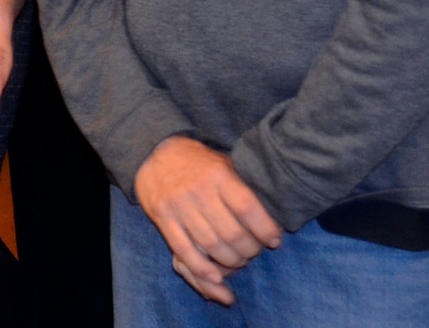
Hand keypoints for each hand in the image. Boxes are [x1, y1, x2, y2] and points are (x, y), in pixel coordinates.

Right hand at [133, 136, 281, 304]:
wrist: (154, 152)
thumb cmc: (198, 161)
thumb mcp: (223, 163)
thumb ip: (243, 185)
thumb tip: (274, 212)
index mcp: (218, 175)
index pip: (248, 209)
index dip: (265, 230)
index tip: (274, 240)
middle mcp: (198, 191)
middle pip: (232, 233)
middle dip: (249, 250)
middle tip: (254, 252)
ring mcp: (178, 205)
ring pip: (211, 245)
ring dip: (230, 261)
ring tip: (238, 260)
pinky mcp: (162, 218)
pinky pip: (184, 250)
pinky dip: (202, 268)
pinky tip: (216, 276)